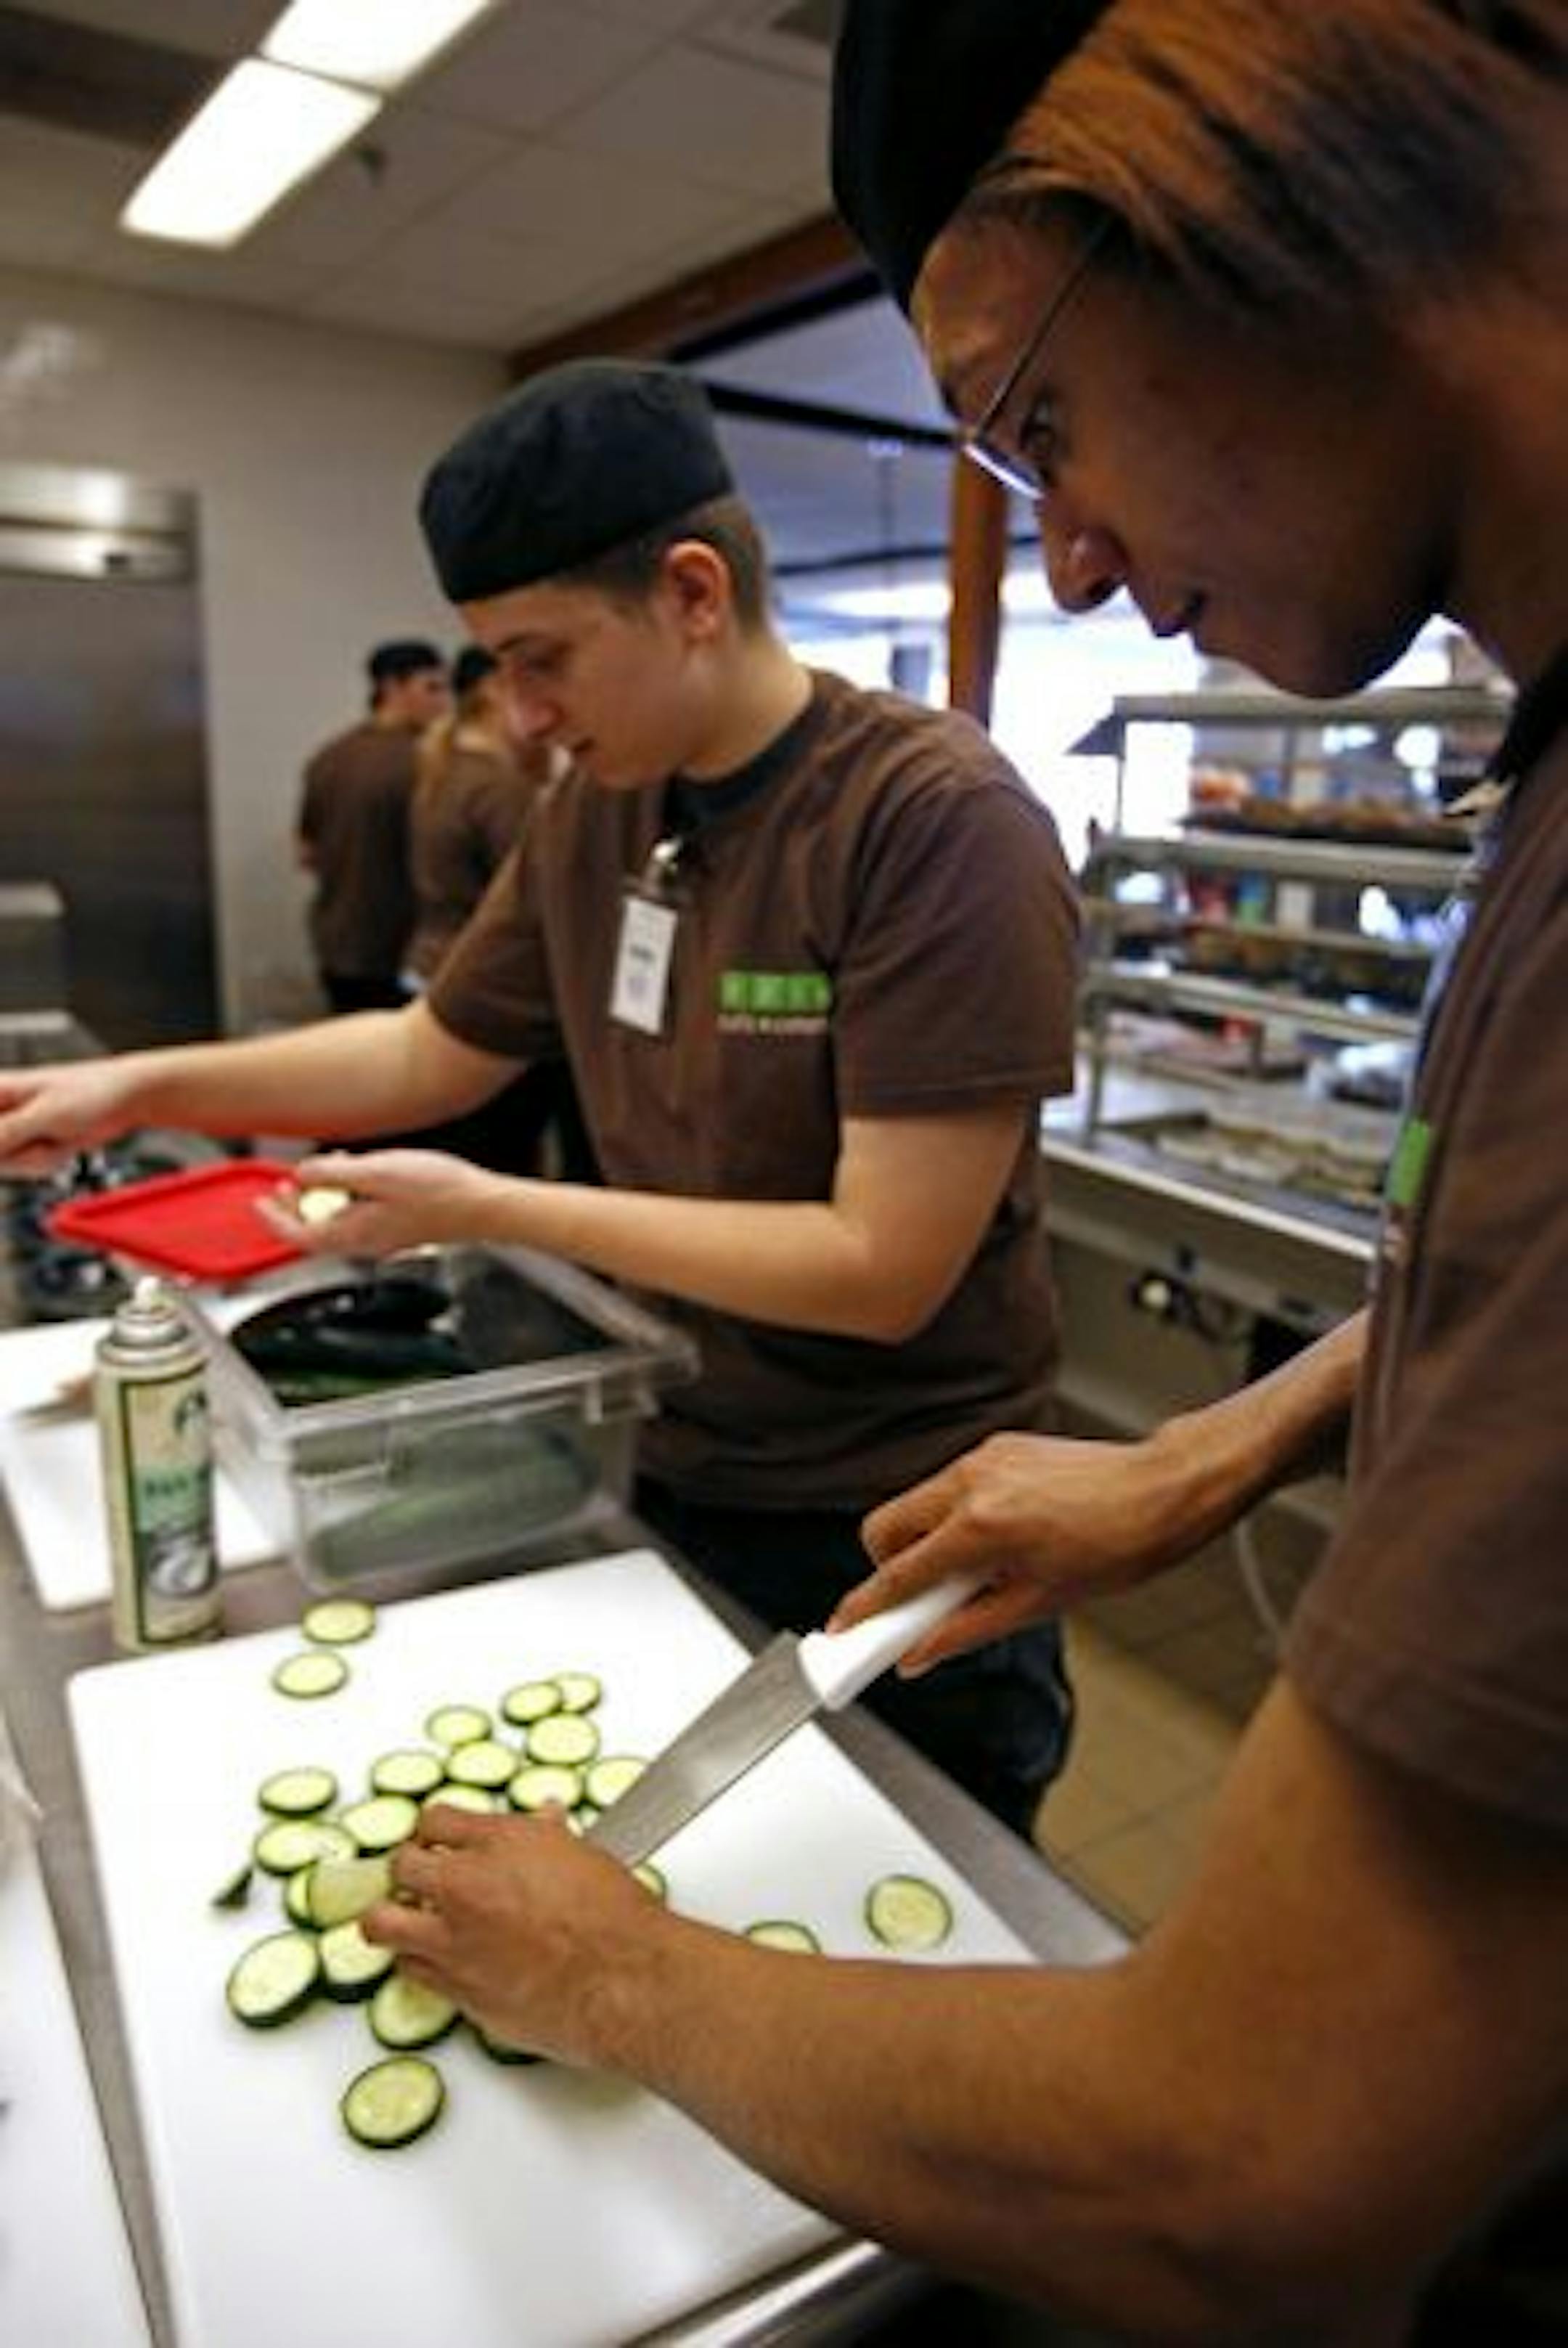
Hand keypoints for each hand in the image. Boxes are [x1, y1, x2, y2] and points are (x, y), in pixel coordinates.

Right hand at [0, 1060, 138, 1176]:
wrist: (125, 1100)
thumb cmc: (90, 1093)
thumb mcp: (44, 1115)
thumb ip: (4, 1133)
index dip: (1, 1143)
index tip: (15, 1141)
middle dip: (17, 1155)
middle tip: (44, 1135)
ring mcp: (12, 1130)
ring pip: (5, 1164)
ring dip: (34, 1159)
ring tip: (57, 1135)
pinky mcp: (27, 1144)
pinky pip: (24, 1167)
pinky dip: (45, 1162)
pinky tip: (61, 1143)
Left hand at [258, 1147, 508, 1256]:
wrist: (484, 1207)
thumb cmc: (440, 1192)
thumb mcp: (376, 1171)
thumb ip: (333, 1173)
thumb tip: (303, 1175)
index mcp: (352, 1233)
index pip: (297, 1235)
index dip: (272, 1219)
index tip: (257, 1203)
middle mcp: (364, 1243)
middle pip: (315, 1232)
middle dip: (296, 1207)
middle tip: (285, 1184)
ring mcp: (382, 1239)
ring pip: (337, 1223)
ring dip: (324, 1199)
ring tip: (325, 1171)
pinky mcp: (398, 1230)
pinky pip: (360, 1218)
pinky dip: (348, 1199)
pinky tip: (361, 1176)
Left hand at [365, 1804, 670, 2064]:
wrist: (623, 1981)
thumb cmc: (614, 1919)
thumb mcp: (583, 1856)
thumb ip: (547, 1839)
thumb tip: (543, 1823)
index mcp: (498, 1841)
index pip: (435, 1818)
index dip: (436, 1830)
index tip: (439, 1839)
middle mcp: (465, 1887)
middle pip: (400, 1864)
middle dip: (409, 1869)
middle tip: (421, 1877)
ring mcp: (453, 1941)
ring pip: (383, 1923)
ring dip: (394, 1918)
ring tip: (407, 1920)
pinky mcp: (455, 1989)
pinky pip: (411, 1972)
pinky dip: (419, 1964)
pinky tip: (437, 1960)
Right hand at [837, 1428, 1197, 1671]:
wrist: (1163, 1492)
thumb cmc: (1117, 1547)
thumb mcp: (1038, 1603)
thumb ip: (966, 1630)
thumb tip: (920, 1654)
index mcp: (980, 1527)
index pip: (897, 1574)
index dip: (864, 1608)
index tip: (843, 1630)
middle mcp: (970, 1484)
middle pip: (883, 1527)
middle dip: (886, 1568)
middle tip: (918, 1602)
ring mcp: (981, 1460)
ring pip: (914, 1504)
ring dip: (922, 1543)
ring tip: (974, 1574)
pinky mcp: (997, 1448)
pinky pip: (949, 1487)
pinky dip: (953, 1518)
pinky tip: (997, 1541)